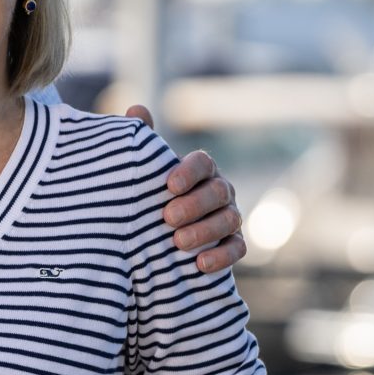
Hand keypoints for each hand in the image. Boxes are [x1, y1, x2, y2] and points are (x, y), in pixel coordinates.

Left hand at [121, 105, 245, 274]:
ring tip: (178, 243)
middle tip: (167, 218)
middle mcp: (220, 191)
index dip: (189, 172)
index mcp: (200, 171)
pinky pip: (237, 249)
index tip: (168, 185)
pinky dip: (221, 256)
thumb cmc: (150, 197)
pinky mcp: (233, 244)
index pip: (203, 163)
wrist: (154, 237)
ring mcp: (229, 217)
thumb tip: (136, 109)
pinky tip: (200, 265)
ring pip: (229, 220)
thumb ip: (143, 144)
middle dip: (195, 205)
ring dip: (205, 231)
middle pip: (218, 192)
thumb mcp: (143, 172)